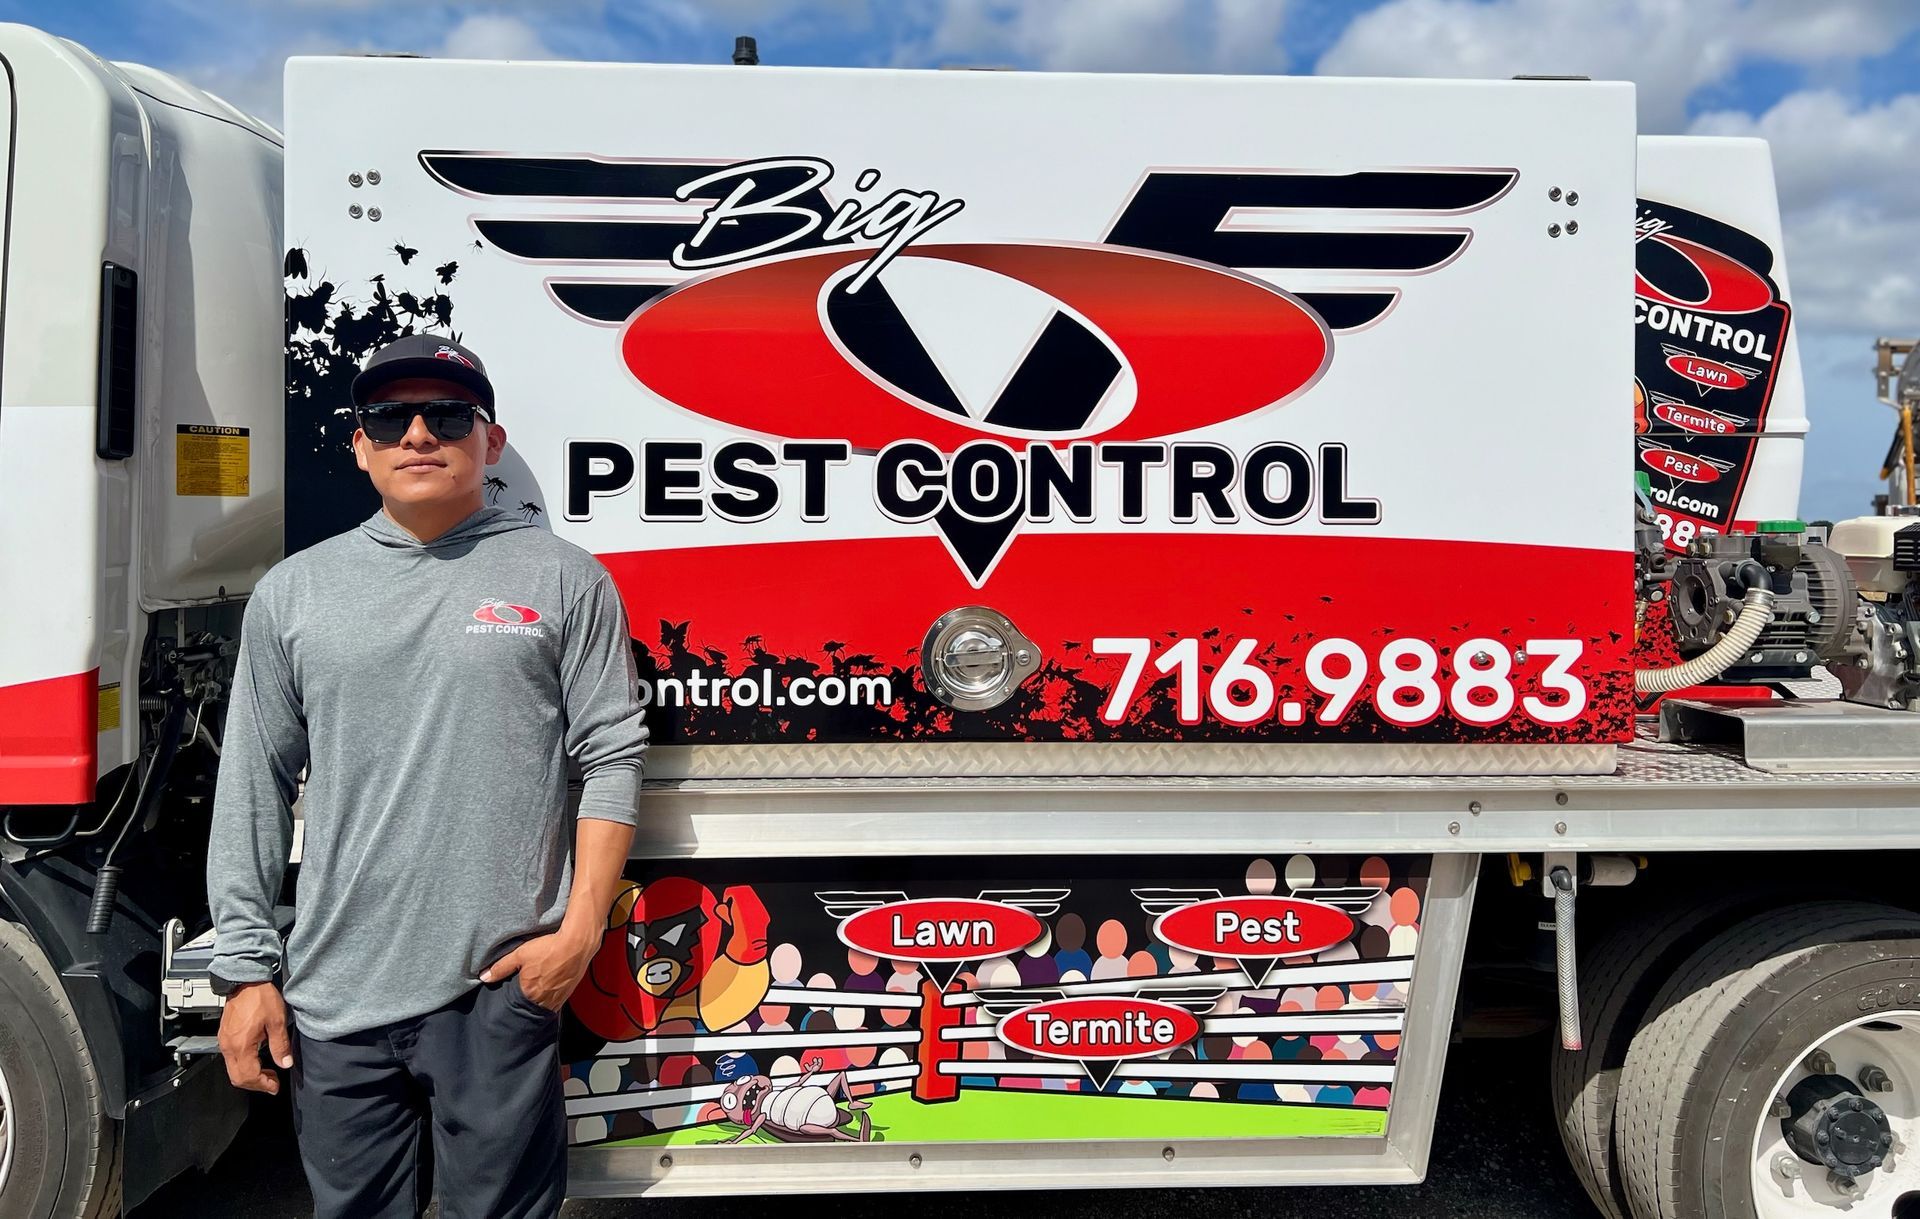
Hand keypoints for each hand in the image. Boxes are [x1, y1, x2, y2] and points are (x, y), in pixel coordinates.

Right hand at [218, 982, 293, 1094]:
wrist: (245, 981)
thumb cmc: (260, 997)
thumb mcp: (277, 1021)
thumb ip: (280, 1046)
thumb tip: (285, 1063)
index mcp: (241, 1046)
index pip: (249, 1076)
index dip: (263, 1085)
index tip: (275, 1086)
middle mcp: (229, 1047)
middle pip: (238, 1078)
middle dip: (256, 1084)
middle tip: (273, 1082)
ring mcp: (224, 1042)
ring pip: (233, 1071)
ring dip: (250, 1076)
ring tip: (268, 1072)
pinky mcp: (225, 1037)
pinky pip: (231, 1060)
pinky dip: (244, 1066)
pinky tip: (258, 1061)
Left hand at [481, 929, 595, 1010]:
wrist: (576, 944)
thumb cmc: (548, 949)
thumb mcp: (520, 954)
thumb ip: (501, 967)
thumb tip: (484, 977)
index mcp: (529, 993)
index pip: (515, 1004)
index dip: (512, 999)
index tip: (511, 994)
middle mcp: (544, 1000)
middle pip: (530, 1008)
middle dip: (526, 1003)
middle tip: (524, 993)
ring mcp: (558, 999)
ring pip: (544, 1007)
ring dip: (539, 1002)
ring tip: (537, 991)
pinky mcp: (568, 994)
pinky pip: (556, 1003)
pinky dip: (550, 999)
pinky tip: (549, 988)